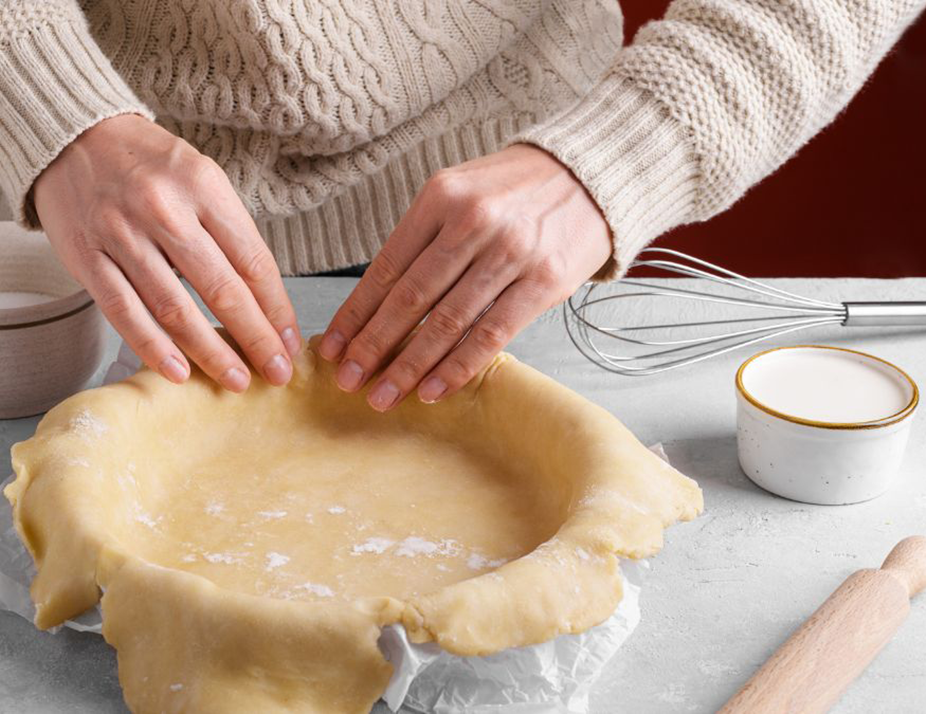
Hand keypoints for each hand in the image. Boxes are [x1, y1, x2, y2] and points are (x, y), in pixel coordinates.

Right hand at [34, 115, 300, 390]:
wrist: (70, 135)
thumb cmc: (147, 163)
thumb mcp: (198, 176)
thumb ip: (227, 230)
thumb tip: (262, 299)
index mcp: (203, 186)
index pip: (253, 260)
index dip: (277, 309)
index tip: (290, 341)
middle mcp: (164, 210)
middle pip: (221, 289)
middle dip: (255, 339)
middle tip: (276, 373)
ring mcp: (122, 235)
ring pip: (175, 309)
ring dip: (211, 352)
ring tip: (236, 381)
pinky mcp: (87, 258)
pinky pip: (125, 313)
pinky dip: (154, 348)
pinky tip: (179, 373)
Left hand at [318, 144, 611, 410]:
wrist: (591, 174)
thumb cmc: (515, 190)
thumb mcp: (461, 193)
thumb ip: (424, 239)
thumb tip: (377, 305)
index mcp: (441, 197)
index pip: (387, 267)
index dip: (356, 313)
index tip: (333, 348)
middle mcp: (473, 222)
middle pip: (411, 298)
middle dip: (373, 346)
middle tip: (348, 381)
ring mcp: (510, 252)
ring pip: (447, 322)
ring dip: (410, 366)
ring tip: (383, 396)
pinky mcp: (544, 280)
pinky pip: (491, 334)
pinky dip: (458, 367)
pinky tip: (433, 390)